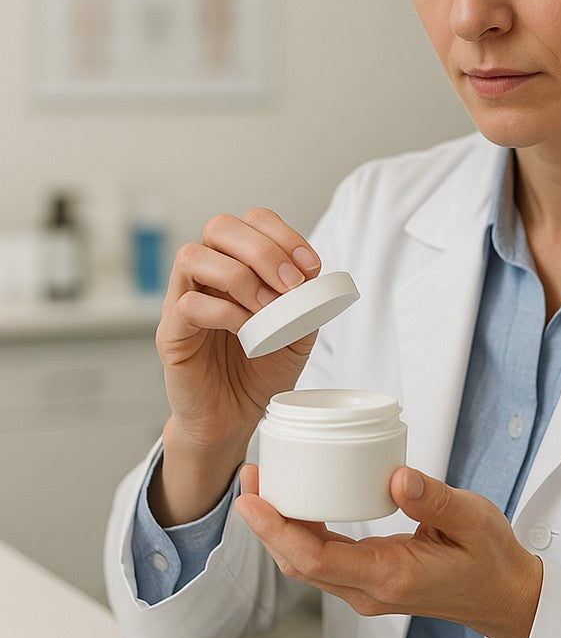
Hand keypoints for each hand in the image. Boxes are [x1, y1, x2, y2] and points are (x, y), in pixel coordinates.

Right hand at [151, 208, 321, 524]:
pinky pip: (188, 304)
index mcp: (238, 264)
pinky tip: (248, 332)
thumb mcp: (299, 330)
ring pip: (194, 256)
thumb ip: (306, 300)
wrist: (236, 416)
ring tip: (269, 309)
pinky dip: (226, 312)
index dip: (284, 235)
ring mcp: (183, 299)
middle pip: (220, 227)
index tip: (311, 267)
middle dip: (263, 250)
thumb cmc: (261, 369)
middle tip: (290, 285)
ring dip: (241, 277)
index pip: (253, 221)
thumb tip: (312, 274)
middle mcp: (207, 274)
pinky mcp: (170, 332)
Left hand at [234, 464, 543, 637]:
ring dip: (278, 528)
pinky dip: (301, 533)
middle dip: (266, 523)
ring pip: (306, 564)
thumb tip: (395, 476)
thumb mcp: (471, 519)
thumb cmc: (490, 559)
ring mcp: (367, 589)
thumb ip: (433, 498)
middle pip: (299, 563)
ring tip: (264, 488)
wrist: (503, 594)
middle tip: (249, 481)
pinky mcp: (370, 581)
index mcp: (391, 575)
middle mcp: (370, 590)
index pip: (316, 558)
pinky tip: (298, 507)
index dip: (277, 528)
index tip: (254, 500)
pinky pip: (323, 560)